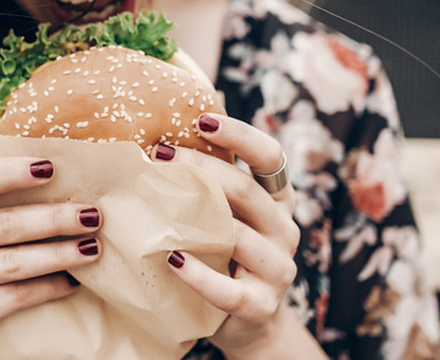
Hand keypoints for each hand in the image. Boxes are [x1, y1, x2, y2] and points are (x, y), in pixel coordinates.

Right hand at [0, 157, 101, 359]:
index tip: (52, 167)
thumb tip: (67, 181)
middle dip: (53, 218)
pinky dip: (49, 288)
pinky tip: (73, 283)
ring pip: (12, 262)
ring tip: (92, 247)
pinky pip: (14, 297)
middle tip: (92, 215)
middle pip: (2, 224)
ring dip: (58, 254)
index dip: (12, 172)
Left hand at [153, 115, 323, 358]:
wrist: (247, 321)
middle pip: (246, 191)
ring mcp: (279, 269)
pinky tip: (171, 260)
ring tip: (154, 205)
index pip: (270, 156)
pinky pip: (228, 289)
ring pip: (238, 236)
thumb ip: (210, 184)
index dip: (240, 134)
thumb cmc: (225, 255)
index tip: (202, 120)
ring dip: (194, 220)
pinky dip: (197, 274)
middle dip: (200, 169)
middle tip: (159, 155)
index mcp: (278, 200)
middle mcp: (285, 229)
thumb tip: (161, 138)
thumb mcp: (225, 215)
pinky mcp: (261, 305)